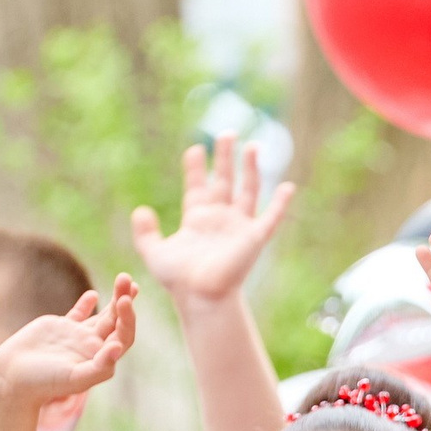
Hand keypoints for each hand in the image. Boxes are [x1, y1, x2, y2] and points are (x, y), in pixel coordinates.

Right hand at [0, 277, 137, 406]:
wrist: (13, 377)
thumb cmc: (45, 382)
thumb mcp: (75, 378)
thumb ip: (100, 366)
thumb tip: (118, 347)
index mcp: (102, 359)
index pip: (123, 336)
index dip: (127, 318)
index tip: (124, 300)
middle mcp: (93, 348)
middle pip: (116, 321)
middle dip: (124, 300)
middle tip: (126, 279)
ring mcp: (77, 337)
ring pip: (102, 316)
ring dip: (114, 299)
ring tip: (124, 279)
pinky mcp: (60, 329)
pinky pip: (78, 315)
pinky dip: (86, 305)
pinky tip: (93, 295)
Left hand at [130, 137, 294, 303]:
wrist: (201, 297)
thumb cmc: (179, 280)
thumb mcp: (153, 252)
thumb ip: (145, 232)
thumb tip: (142, 210)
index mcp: (197, 218)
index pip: (198, 185)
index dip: (196, 167)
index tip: (195, 149)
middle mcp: (219, 218)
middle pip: (224, 180)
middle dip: (225, 157)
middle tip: (227, 134)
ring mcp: (238, 227)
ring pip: (247, 190)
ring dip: (250, 169)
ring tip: (252, 146)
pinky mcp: (254, 238)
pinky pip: (271, 217)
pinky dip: (280, 203)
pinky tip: (288, 186)